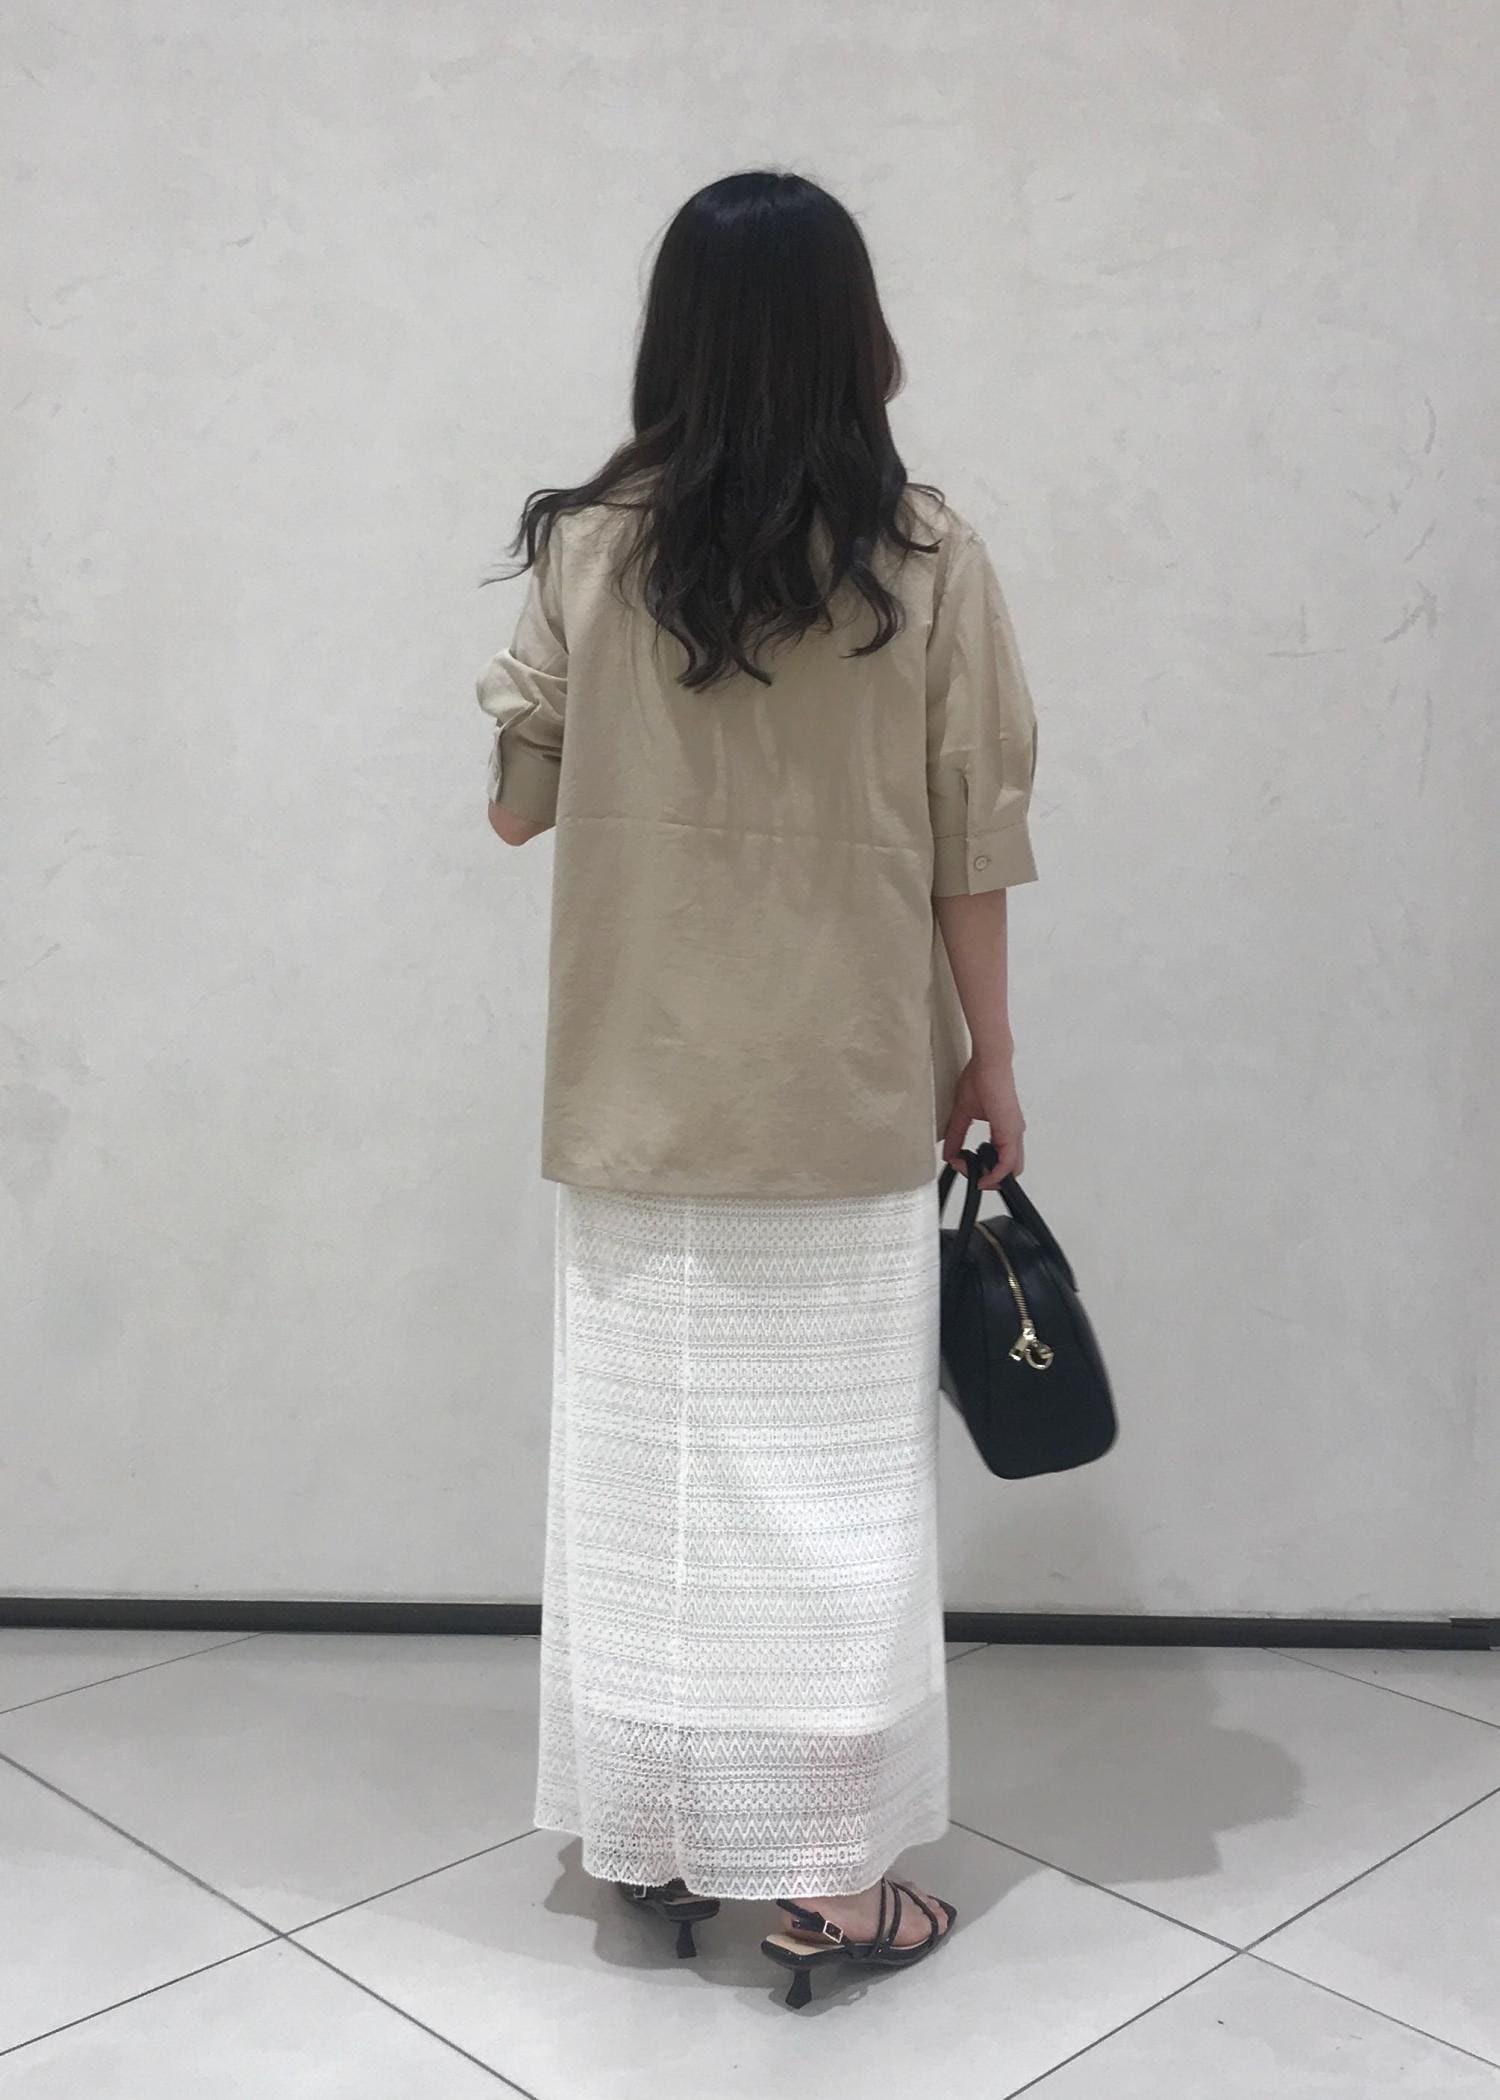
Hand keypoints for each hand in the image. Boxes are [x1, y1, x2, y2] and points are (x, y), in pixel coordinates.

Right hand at [942, 1051, 1024, 1189]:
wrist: (989, 1063)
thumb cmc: (981, 1078)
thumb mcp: (963, 1113)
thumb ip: (956, 1134)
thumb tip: (948, 1152)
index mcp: (1005, 1129)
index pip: (1000, 1160)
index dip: (983, 1169)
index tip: (962, 1164)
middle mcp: (1013, 1133)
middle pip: (1009, 1171)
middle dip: (988, 1178)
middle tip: (968, 1172)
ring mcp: (1014, 1133)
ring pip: (1011, 1170)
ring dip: (989, 1177)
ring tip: (969, 1169)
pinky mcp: (1010, 1131)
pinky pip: (1008, 1164)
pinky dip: (995, 1174)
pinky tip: (982, 1174)